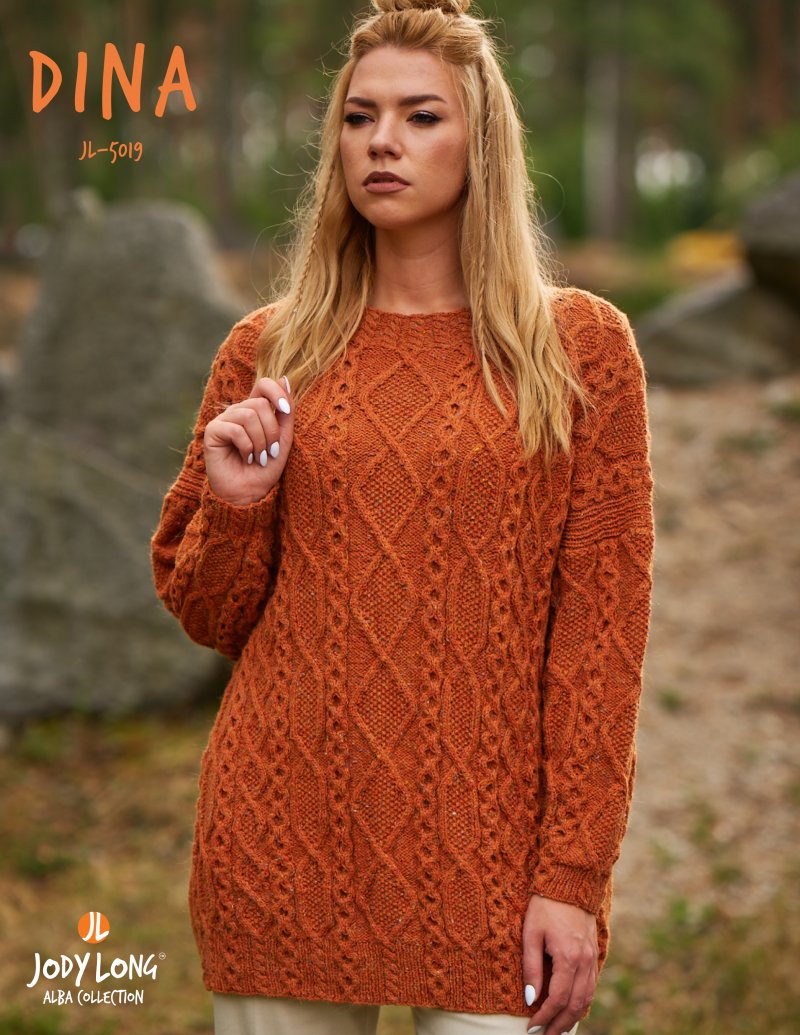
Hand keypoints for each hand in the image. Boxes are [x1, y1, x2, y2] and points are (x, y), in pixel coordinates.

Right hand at [203, 374, 294, 504]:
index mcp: (255, 411)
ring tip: (258, 458)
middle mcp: (238, 412)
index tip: (286, 411)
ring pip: (249, 415)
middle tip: (269, 452)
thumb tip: (284, 378)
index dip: (276, 392)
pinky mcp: (213, 431)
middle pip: (260, 403)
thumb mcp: (283, 440)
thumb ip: (285, 413)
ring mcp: (224, 420)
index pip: (264, 384)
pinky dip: (247, 447)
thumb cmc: (265, 469)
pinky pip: (236, 429)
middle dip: (271, 431)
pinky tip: (245, 458)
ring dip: (260, 441)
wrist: (249, 494)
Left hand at [523, 893, 597, 1034]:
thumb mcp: (531, 934)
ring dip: (573, 1018)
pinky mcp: (594, 953)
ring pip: (587, 998)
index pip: (556, 999)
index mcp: (567, 957)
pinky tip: (572, 1009)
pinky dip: (583, 1002)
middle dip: (559, 1025)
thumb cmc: (544, 906)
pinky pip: (592, 985)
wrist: (569, 882)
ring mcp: (592, 957)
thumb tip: (529, 999)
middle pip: (574, 1004)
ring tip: (558, 1030)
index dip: (544, 1017)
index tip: (531, 1028)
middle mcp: (584, 961)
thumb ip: (531, 967)